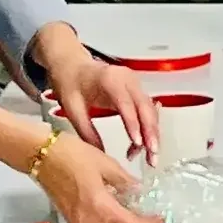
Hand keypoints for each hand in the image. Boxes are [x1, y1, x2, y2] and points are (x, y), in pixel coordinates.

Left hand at [33, 23, 158, 164]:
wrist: (72, 65)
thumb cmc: (70, 81)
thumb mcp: (73, 108)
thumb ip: (86, 132)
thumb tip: (100, 155)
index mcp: (109, 79)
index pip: (126, 104)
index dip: (133, 124)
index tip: (138, 143)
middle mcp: (126, 79)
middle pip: (145, 108)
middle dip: (151, 134)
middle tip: (152, 156)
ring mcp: (134, 84)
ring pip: (150, 111)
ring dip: (152, 134)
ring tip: (149, 157)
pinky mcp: (136, 90)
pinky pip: (147, 110)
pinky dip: (147, 128)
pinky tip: (143, 145)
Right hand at [35, 132, 163, 222]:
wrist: (40, 155)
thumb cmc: (71, 154)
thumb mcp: (106, 163)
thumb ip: (125, 181)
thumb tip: (139, 191)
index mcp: (100, 205)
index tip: (160, 221)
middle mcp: (89, 220)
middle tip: (151, 222)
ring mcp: (78, 222)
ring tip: (137, 217)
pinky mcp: (71, 219)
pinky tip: (117, 214)